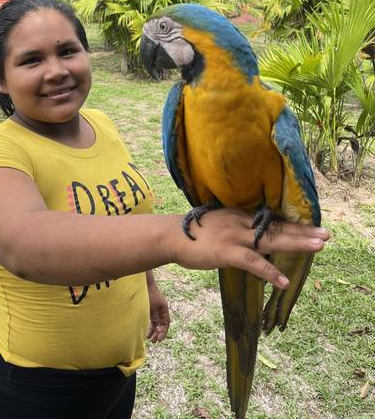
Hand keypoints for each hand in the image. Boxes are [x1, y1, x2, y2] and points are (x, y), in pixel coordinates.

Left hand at [146, 282, 169, 342]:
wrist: (144, 283)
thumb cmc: (148, 294)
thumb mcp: (151, 307)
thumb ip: (154, 317)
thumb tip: (156, 327)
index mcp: (164, 309)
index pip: (166, 323)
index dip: (163, 332)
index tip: (159, 340)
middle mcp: (161, 309)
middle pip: (161, 324)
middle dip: (158, 333)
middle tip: (153, 341)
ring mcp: (156, 308)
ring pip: (156, 322)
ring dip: (153, 330)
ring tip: (148, 338)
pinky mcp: (151, 307)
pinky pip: (152, 319)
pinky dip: (150, 325)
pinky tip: (146, 329)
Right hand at [168, 209, 328, 288]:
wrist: (170, 236)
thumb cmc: (193, 233)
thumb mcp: (220, 225)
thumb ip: (238, 230)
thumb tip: (252, 241)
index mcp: (240, 216)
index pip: (271, 220)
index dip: (293, 223)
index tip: (313, 225)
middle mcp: (241, 223)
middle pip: (277, 227)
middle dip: (303, 231)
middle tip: (326, 234)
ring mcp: (235, 237)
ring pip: (270, 240)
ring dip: (296, 243)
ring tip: (317, 247)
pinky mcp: (226, 252)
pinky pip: (253, 262)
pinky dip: (269, 271)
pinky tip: (283, 280)